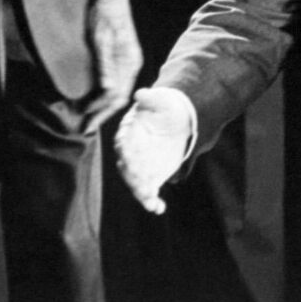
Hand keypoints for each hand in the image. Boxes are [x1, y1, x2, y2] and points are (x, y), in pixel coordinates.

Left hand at [80, 0, 142, 133]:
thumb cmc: (103, 15)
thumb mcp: (101, 39)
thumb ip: (105, 64)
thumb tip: (107, 89)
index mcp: (128, 62)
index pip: (116, 96)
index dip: (100, 111)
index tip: (85, 122)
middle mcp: (131, 65)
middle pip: (119, 98)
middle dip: (102, 113)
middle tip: (85, 126)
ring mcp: (128, 61)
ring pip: (118, 91)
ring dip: (103, 105)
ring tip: (88, 115)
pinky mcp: (123, 57)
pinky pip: (117, 83)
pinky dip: (105, 94)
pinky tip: (95, 97)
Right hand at [114, 88, 192, 214]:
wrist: (177, 122)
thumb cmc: (165, 109)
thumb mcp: (161, 101)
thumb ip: (150, 99)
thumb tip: (141, 93)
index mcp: (128, 134)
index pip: (123, 145)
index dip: (127, 153)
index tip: (131, 158)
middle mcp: (130, 153)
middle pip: (127, 168)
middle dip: (135, 177)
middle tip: (144, 186)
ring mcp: (140, 167)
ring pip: (136, 183)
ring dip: (142, 193)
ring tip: (151, 201)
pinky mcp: (151, 178)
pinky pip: (149, 192)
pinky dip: (152, 202)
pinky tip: (159, 208)